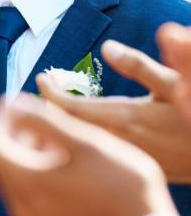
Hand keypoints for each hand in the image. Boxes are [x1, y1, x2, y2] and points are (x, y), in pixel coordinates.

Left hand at [0, 94, 178, 215]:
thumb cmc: (123, 189)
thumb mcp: (87, 143)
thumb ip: (44, 120)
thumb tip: (14, 105)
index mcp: (26, 184)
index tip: (16, 108)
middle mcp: (21, 213)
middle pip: (5, 169)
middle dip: (19, 143)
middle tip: (49, 129)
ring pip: (21, 192)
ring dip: (33, 170)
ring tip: (68, 158)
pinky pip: (36, 215)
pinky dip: (45, 195)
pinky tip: (74, 189)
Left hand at [37, 35, 190, 183]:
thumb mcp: (173, 85)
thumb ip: (140, 66)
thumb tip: (108, 47)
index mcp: (124, 117)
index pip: (72, 107)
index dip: (51, 93)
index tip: (42, 79)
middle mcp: (116, 141)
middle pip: (67, 127)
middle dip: (51, 108)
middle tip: (46, 90)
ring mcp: (121, 158)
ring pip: (78, 143)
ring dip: (63, 125)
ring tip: (57, 106)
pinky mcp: (129, 167)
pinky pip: (94, 155)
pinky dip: (80, 140)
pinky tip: (82, 130)